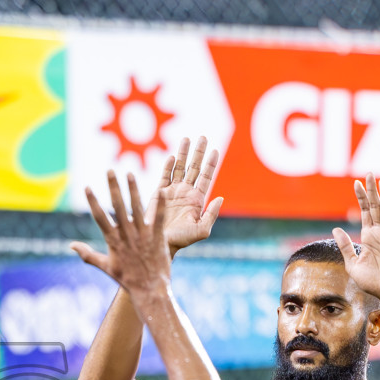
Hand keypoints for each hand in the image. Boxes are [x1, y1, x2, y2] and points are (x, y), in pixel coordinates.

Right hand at [70, 172, 169, 294]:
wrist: (149, 290)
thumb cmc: (127, 279)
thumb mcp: (105, 267)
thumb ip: (87, 255)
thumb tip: (71, 246)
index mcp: (113, 241)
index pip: (100, 218)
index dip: (93, 202)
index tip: (87, 187)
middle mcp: (127, 236)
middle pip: (118, 207)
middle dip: (113, 188)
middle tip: (110, 170)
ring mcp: (142, 236)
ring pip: (137, 208)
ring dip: (133, 190)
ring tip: (129, 173)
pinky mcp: (157, 238)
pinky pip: (158, 218)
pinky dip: (160, 205)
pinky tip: (161, 191)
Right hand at [157, 136, 223, 252]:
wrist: (161, 243)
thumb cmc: (182, 240)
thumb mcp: (202, 230)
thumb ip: (211, 214)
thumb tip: (220, 197)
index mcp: (197, 199)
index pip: (206, 177)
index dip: (211, 163)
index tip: (215, 149)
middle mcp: (185, 192)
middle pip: (194, 168)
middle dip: (198, 152)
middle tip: (203, 137)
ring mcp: (172, 191)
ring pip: (180, 168)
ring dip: (184, 153)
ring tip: (187, 138)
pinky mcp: (159, 193)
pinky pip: (164, 175)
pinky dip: (168, 165)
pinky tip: (173, 156)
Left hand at [331, 172, 379, 304]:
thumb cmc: (371, 281)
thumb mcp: (352, 264)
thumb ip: (345, 246)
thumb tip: (335, 228)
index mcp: (369, 236)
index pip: (365, 212)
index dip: (361, 197)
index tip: (355, 182)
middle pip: (376, 208)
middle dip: (372, 191)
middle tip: (369, 173)